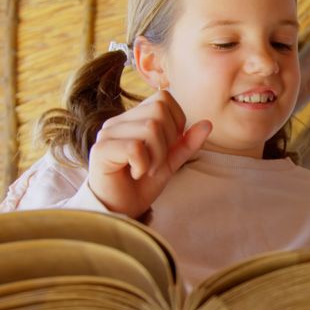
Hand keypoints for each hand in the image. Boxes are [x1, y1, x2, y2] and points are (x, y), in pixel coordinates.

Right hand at [87, 90, 211, 217]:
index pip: (163, 98)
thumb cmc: (142, 185)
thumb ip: (187, 143)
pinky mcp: (100, 150)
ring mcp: (107, 134)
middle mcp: (118, 121)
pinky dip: (143, 164)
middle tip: (157, 163)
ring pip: (150, 127)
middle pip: (159, 110)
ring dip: (157, 156)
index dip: (176, 121)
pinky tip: (136, 174)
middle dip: (168, 140)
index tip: (168, 146)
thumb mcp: (170, 162)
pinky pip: (135, 147)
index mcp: (133, 119)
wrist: (121, 211)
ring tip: (147, 170)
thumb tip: (208, 123)